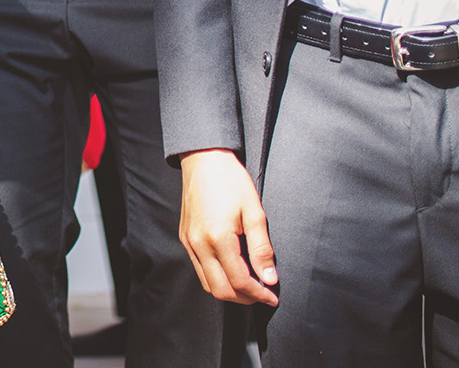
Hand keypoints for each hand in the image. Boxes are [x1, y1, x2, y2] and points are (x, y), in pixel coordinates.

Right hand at [179, 148, 278, 306]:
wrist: (204, 160)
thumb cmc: (231, 181)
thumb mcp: (254, 212)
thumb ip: (262, 248)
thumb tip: (269, 278)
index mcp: (218, 237)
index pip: (239, 280)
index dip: (259, 293)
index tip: (273, 296)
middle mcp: (199, 244)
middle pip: (221, 290)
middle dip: (244, 298)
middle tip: (263, 294)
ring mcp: (189, 242)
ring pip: (207, 283)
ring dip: (230, 291)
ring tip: (250, 286)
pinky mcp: (186, 238)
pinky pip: (199, 269)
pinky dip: (217, 278)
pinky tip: (232, 271)